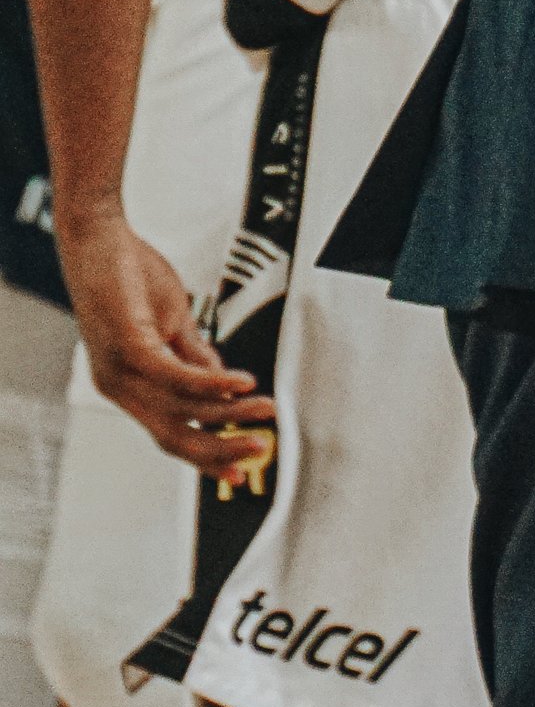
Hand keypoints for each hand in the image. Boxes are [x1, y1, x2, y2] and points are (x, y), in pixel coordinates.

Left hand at [55, 209, 272, 476]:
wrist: (96, 237)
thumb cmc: (127, 275)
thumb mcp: (170, 323)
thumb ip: (194, 356)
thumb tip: (223, 385)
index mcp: (126, 387)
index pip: (168, 435)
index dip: (205, 455)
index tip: (239, 469)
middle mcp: (117, 386)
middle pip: (173, 436)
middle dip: (222, 447)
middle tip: (262, 448)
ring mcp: (119, 369)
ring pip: (180, 409)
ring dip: (229, 412)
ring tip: (266, 407)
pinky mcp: (128, 345)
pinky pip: (175, 376)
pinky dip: (212, 384)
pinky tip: (242, 382)